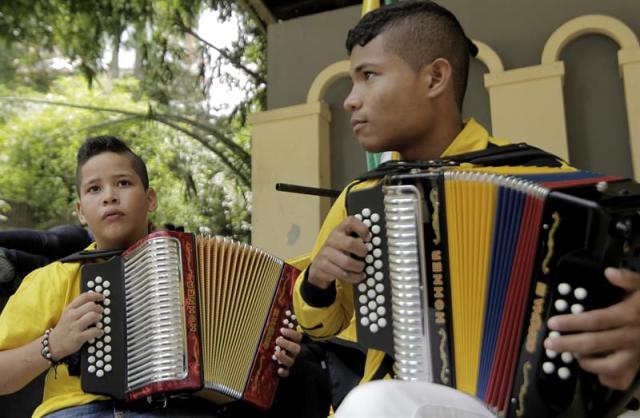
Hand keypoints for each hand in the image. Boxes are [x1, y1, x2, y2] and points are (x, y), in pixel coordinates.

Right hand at [48, 292, 104, 359]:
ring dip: (99, 317)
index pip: (84, 297)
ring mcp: (74, 327)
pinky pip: (94, 331)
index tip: (102, 297)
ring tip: (99, 320)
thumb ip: (79, 308)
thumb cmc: (64, 328)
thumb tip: (94, 301)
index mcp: (69, 309)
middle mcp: (71, 316)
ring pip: (93, 316)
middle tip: (101, 312)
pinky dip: (99, 331)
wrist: (53, 344)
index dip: (96, 295)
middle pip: (91, 305)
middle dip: (99, 308)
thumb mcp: (67, 315)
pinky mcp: (78, 337)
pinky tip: (99, 332)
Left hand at [274, 328, 302, 377]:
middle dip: (287, 344)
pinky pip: (287, 373)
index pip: (297, 337)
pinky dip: (284, 372)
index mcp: (295, 343)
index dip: (291, 333)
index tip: (282, 330)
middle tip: (278, 340)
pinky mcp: (287, 371)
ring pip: (290, 361)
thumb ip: (282, 334)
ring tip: (276, 353)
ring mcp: (291, 362)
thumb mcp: (286, 340)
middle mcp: (294, 353)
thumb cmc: (284, 348)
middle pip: (295, 348)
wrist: (295, 365)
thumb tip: (275, 322)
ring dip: (283, 357)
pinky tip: (279, 370)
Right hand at [308, 216, 369, 288]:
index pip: (350, 221)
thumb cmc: (337, 253)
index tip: (368, 238)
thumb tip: (372, 245)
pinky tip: (358, 276)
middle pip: (350, 243)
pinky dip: (353, 277)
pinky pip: (342, 273)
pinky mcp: (323, 266)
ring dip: (358, 267)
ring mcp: (326, 253)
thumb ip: (356, 240)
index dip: (362, 228)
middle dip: (362, 251)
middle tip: (365, 256)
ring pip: (347, 262)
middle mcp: (332, 239)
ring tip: (361, 268)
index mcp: (339, 230)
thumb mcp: (344, 242)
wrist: (318, 267)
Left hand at [544, 268, 639, 389]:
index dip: (571, 323)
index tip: (553, 323)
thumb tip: (609, 272)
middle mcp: (630, 337)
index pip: (594, 321)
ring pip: (608, 367)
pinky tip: (595, 371)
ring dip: (586, 363)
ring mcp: (635, 355)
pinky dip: (606, 379)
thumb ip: (627, 278)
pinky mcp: (639, 367)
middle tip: (549, 344)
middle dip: (567, 345)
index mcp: (627, 315)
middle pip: (593, 344)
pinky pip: (622, 379)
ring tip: (572, 355)